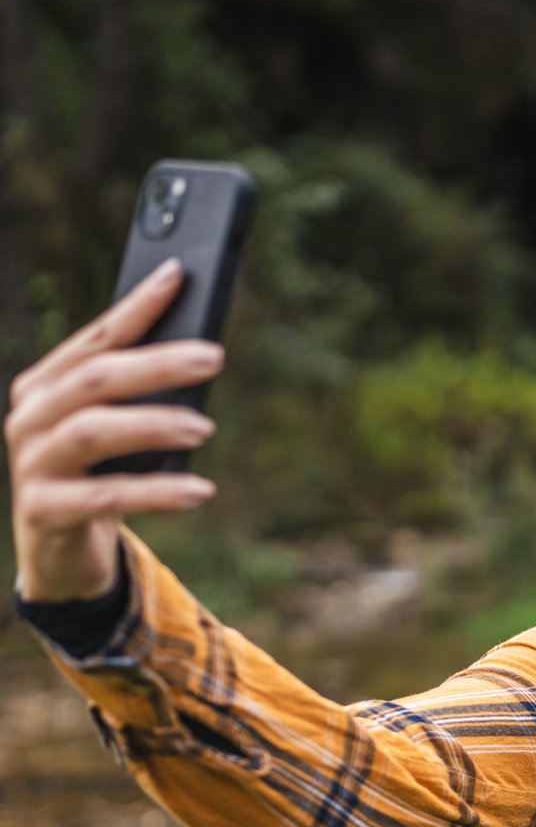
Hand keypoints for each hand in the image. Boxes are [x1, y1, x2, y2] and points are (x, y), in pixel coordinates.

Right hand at [7, 259, 220, 602]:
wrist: (59, 550)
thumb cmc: (96, 475)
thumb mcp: (113, 428)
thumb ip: (138, 394)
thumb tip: (199, 350)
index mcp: (46, 385)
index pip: (96, 338)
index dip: (136, 307)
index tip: (177, 277)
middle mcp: (31, 416)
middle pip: (96, 378)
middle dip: (157, 363)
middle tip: (213, 358)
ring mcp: (33, 463)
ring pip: (94, 431)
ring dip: (154, 424)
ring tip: (206, 427)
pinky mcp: (44, 510)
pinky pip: (106, 497)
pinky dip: (157, 492)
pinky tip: (199, 491)